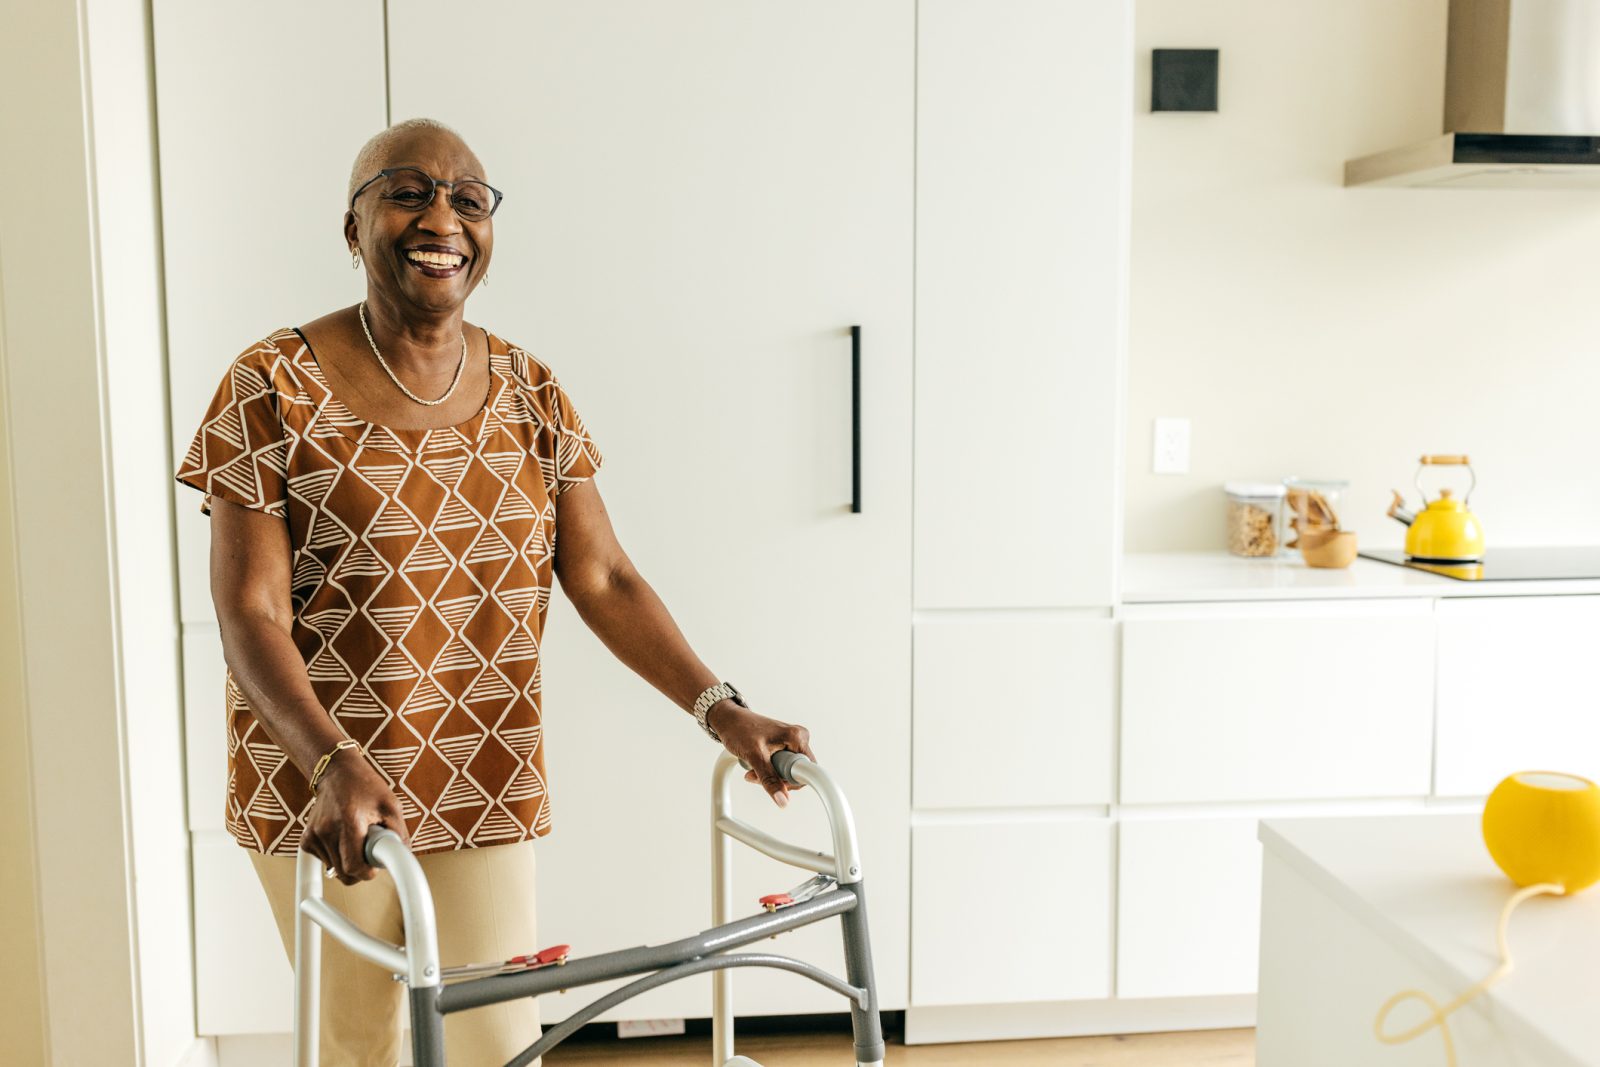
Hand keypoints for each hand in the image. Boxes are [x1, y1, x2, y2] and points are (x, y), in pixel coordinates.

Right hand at [301, 751, 407, 884]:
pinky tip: (343, 838)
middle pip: (343, 873)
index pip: (353, 867)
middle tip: (369, 850)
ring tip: (356, 837)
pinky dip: (336, 856)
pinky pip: (324, 861)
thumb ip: (398, 833)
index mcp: (349, 822)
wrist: (337, 772)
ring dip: (348, 860)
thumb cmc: (366, 786)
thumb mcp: (391, 805)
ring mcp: (313, 835)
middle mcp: (327, 830)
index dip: (368, 871)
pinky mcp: (306, 839)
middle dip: (360, 868)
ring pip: (334, 869)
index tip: (374, 864)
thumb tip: (404, 856)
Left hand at [706, 702, 814, 807]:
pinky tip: (756, 765)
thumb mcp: (754, 756)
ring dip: (770, 776)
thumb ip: (769, 779)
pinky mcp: (785, 747)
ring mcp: (791, 743)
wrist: (729, 720)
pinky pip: (782, 768)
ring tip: (753, 769)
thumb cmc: (739, 729)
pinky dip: (769, 771)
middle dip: (777, 779)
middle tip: (758, 774)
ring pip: (788, 772)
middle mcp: (798, 739)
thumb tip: (783, 801)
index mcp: (797, 737)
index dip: (792, 781)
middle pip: (797, 773)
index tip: (777, 783)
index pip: (808, 771)